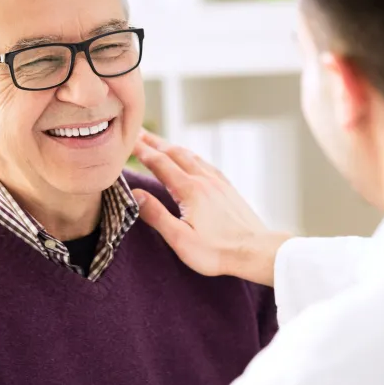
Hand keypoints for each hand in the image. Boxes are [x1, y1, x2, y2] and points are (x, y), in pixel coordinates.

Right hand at [130, 129, 292, 286]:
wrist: (256, 251)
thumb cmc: (217, 251)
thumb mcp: (181, 239)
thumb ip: (157, 215)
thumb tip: (135, 194)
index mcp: (190, 190)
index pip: (160, 163)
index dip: (142, 151)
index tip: (127, 140)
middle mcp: (204, 180)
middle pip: (175, 153)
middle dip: (155, 142)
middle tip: (138, 133)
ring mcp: (218, 182)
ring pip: (191, 156)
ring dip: (173, 147)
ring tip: (160, 143)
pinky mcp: (228, 188)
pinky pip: (205, 164)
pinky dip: (192, 156)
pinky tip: (192, 159)